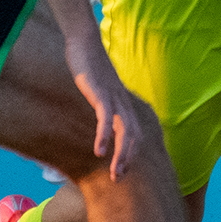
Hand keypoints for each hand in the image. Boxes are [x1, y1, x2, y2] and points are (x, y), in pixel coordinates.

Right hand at [63, 33, 139, 180]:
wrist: (84, 42)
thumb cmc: (90, 66)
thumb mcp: (99, 89)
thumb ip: (102, 102)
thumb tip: (101, 116)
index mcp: (123, 103)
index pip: (136, 133)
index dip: (132, 153)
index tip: (123, 170)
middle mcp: (123, 102)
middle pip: (135, 135)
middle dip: (129, 159)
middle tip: (120, 179)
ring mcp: (113, 97)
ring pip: (125, 130)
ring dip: (122, 153)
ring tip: (115, 173)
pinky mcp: (101, 92)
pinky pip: (106, 117)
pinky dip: (105, 135)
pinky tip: (99, 150)